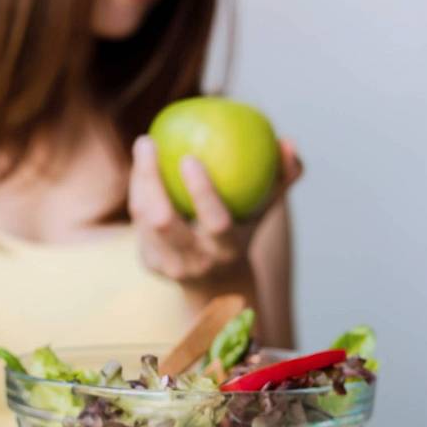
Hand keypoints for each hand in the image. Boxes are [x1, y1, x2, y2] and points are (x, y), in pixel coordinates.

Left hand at [128, 135, 302, 282]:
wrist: (217, 286)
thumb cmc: (245, 232)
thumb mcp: (266, 211)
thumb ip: (282, 178)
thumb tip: (288, 142)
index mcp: (226, 250)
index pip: (215, 222)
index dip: (201, 192)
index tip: (189, 157)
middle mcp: (195, 261)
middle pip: (163, 221)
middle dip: (151, 179)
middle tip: (149, 141)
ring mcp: (169, 265)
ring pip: (144, 219)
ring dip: (139, 180)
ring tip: (145, 144)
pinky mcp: (149, 264)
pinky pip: (138, 222)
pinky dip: (138, 191)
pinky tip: (142, 164)